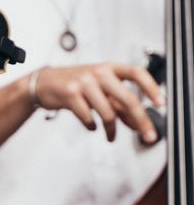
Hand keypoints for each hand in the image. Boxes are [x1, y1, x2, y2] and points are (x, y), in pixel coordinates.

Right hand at [33, 63, 163, 142]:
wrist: (43, 83)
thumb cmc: (73, 84)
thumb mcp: (98, 88)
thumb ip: (116, 102)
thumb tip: (136, 121)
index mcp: (108, 68)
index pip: (137, 73)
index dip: (151, 88)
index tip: (161, 103)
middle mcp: (98, 73)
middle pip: (127, 98)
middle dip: (141, 120)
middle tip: (148, 135)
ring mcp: (84, 83)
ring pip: (108, 112)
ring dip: (112, 130)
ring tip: (111, 137)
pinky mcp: (70, 95)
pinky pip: (88, 117)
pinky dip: (92, 126)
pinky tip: (91, 126)